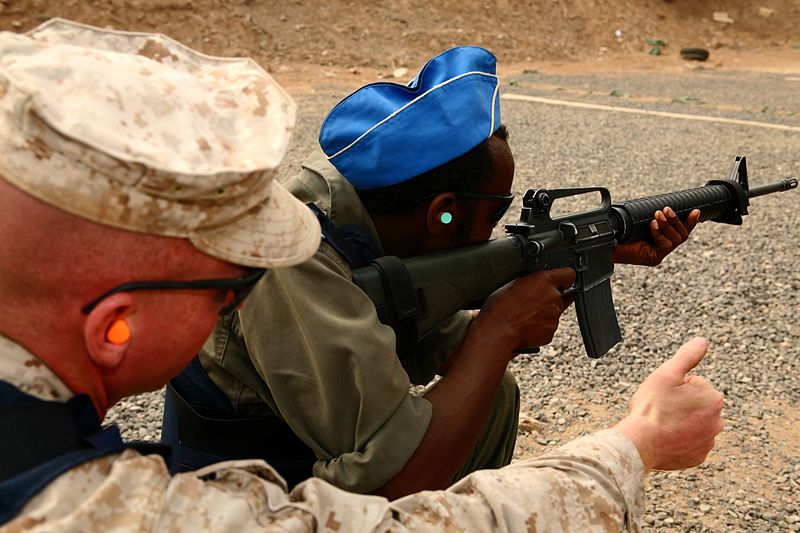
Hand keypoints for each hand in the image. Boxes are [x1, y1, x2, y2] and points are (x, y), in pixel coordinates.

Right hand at [473, 268, 575, 356]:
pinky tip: (525, 325)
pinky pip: (548, 327)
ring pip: (554, 312)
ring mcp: (554, 316)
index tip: (562, 281)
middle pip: (560, 296)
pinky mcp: (551, 331)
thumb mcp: (513, 283)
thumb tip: (536, 283)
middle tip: (532, 302)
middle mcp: (554, 297)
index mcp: (545, 280)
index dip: (565, 278)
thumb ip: (532, 282)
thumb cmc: (500, 306)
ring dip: (544, 313)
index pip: (569, 274)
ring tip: (524, 315)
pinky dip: (540, 327)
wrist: (497, 330)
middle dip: (549, 298)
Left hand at [613, 207, 699, 265]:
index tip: (696, 210)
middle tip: (665, 209)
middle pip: (682, 235)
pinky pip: (666, 245)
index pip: (680, 231)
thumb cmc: (617, 232)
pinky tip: (652, 226)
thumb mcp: (637, 221)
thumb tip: (660, 206)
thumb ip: (650, 216)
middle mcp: (660, 247)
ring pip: (676, 240)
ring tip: (658, 215)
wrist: (604, 244)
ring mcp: (657, 254)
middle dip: (676, 220)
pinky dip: (660, 233)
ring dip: (668, 225)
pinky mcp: (653, 259)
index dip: (690, 222)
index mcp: (659, 238)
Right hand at [615, 337, 723, 471]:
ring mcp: (708, 441)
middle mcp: (718, 421)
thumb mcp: (666, 374)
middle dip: (680, 405)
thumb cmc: (652, 407)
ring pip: (693, 425)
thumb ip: (687, 356)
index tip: (663, 397)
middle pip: (695, 405)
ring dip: (680, 423)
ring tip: (661, 425)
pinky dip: (678, 440)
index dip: (674, 387)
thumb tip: (702, 341)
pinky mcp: (698, 457)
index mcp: (713, 398)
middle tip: (661, 410)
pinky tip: (664, 438)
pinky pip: (689, 444)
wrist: (640, 443)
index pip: (694, 384)